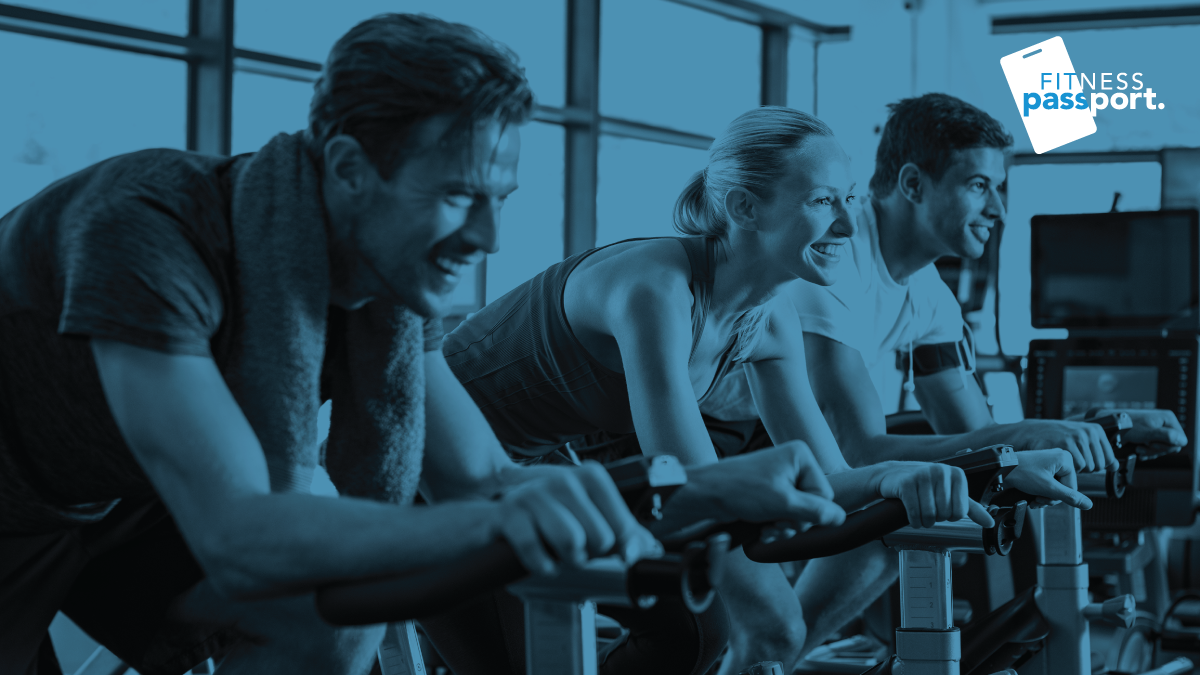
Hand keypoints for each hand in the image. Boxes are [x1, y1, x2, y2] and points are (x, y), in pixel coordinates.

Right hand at [494, 463, 659, 575]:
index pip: (623, 526)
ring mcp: (535, 495)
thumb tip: (648, 549)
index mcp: (589, 477)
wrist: (487, 507)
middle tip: (571, 550)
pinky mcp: (509, 514)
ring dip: (564, 560)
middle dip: (587, 555)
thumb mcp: (585, 517)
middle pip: (600, 538)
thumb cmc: (542, 516)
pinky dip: (540, 564)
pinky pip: (536, 550)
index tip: (610, 553)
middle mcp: (563, 481)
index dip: (620, 549)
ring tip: (555, 553)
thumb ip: (622, 532)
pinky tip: (538, 559)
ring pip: (572, 542)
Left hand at [690, 440, 846, 528]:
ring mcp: (781, 477)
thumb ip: (814, 511)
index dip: (808, 513)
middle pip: (812, 504)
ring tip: (767, 527)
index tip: (787, 517)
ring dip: (784, 526)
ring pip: (798, 512)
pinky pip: (785, 512)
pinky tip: (763, 528)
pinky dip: (776, 524)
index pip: (824, 495)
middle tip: (775, 524)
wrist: (706, 493)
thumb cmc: (740, 490)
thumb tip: (840, 518)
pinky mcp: (770, 490)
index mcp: (800, 456)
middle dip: (794, 521)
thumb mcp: (783, 503)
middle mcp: (793, 463)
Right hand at [876, 462, 993, 528]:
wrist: (893, 476)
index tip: (942, 508)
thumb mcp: (949, 493)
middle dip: (936, 518)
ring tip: (921, 514)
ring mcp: (922, 475)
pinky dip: (913, 520)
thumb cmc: (924, 485)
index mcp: (956, 474)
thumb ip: (971, 507)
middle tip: (929, 510)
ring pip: (929, 514)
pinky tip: (912, 516)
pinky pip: (914, 512)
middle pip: (945, 513)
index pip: (960, 511)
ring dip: (924, 521)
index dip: (950, 516)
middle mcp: (941, 471)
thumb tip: (989, 522)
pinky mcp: (906, 483)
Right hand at [1005, 419, 1115, 472]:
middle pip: (1099, 465)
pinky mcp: (1066, 445)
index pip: (1109, 460)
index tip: (1087, 463)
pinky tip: (1061, 463)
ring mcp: (1077, 438)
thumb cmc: (1056, 436)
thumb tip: (1114, 467)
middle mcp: (1088, 432)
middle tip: (1073, 462)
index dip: (1097, 466)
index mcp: (1095, 430)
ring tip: (1066, 461)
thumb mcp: (1080, 438)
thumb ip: (1099, 451)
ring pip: (1088, 467)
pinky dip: (1069, 470)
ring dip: (1077, 470)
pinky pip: (1077, 467)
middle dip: (1086, 469)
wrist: (1032, 432)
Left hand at [1005, 449, 1091, 508]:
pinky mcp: (1041, 467)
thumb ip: (1069, 497)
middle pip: (1063, 488)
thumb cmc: (1020, 472)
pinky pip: (1047, 484)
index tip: (1046, 498)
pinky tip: (1032, 496)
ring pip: (1055, 488)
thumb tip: (1088, 504)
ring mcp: (1049, 463)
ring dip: (1044, 497)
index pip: (1072, 487)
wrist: (1000, 468)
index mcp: (1065, 459)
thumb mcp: (1048, 488)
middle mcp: (1059, 458)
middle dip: (1050, 498)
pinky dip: (1040, 492)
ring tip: (1034, 498)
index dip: (1059, 497)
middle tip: (1038, 499)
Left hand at [1109, 409, 1187, 453]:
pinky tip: (1138, 449)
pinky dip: (1147, 451)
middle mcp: (1165, 423)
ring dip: (1150, 451)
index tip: (1153, 444)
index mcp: (1168, 418)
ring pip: (1163, 448)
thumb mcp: (1147, 432)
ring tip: (1138, 448)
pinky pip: (1155, 448)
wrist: (1110, 426)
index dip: (1167, 446)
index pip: (1180, 440)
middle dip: (1156, 449)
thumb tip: (1182, 440)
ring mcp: (1158, 429)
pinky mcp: (1151, 435)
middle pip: (1171, 445)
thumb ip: (1167, 436)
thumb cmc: (1125, 426)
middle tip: (1143, 446)